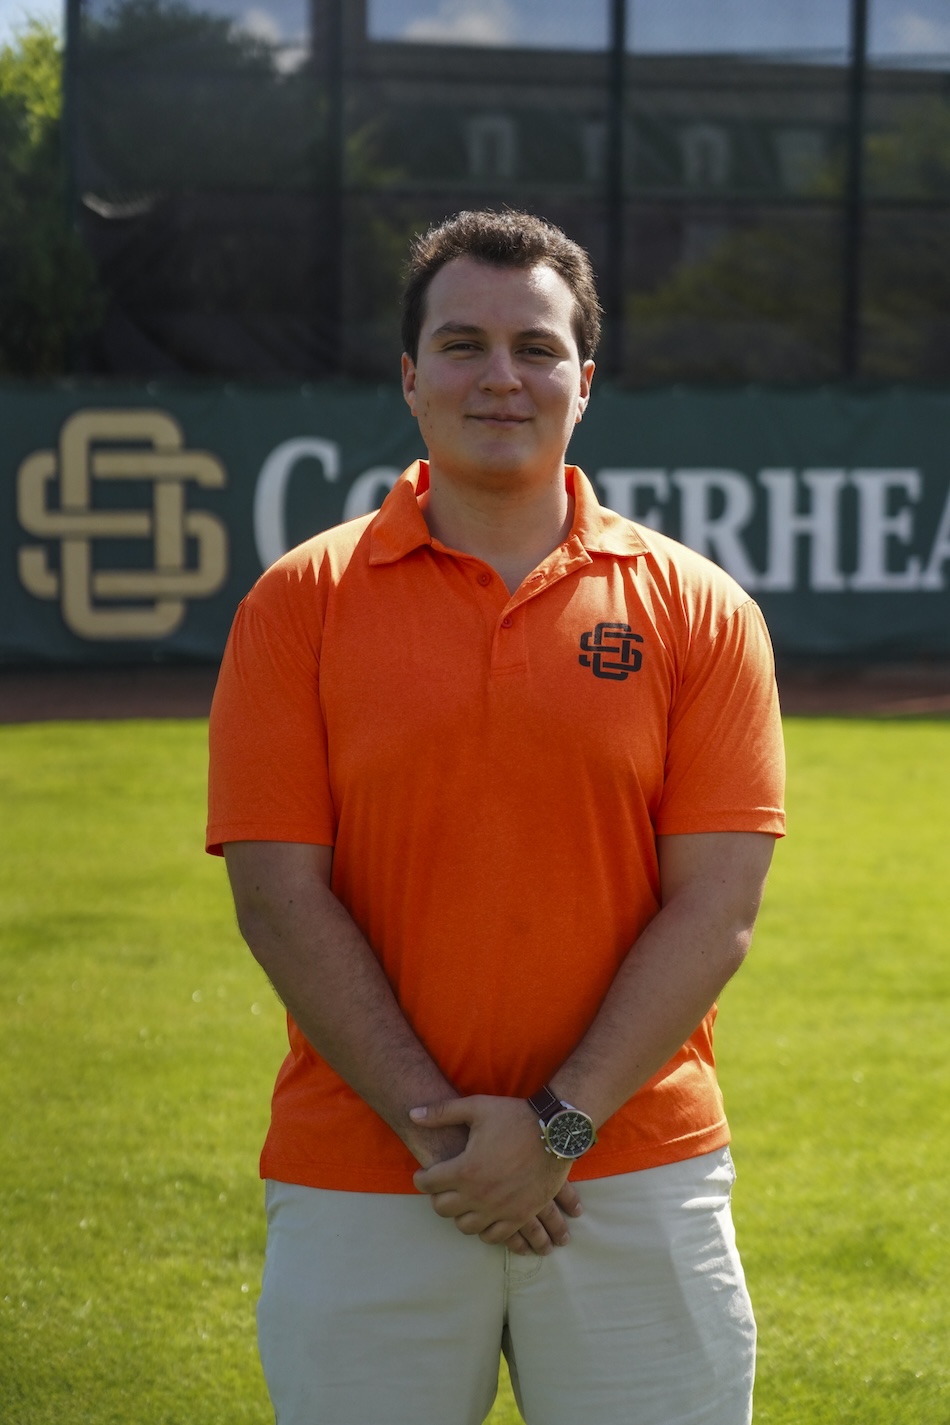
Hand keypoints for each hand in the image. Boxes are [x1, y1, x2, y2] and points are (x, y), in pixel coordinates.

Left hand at [409, 1095, 582, 1252]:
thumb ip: (441, 1112)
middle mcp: (480, 1195)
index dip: (421, 1179)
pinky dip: (485, 1230)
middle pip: (443, 1209)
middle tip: (441, 1189)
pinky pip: (495, 1236)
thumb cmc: (515, 1117)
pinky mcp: (520, 1215)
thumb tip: (412, 1114)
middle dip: (438, 1198)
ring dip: (460, 1215)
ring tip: (462, 1202)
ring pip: (466, 1226)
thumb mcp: (477, 1107)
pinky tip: (484, 1218)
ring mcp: (500, 1209)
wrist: (556, 1131)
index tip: (423, 1176)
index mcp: (466, 1169)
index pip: (429, 1183)